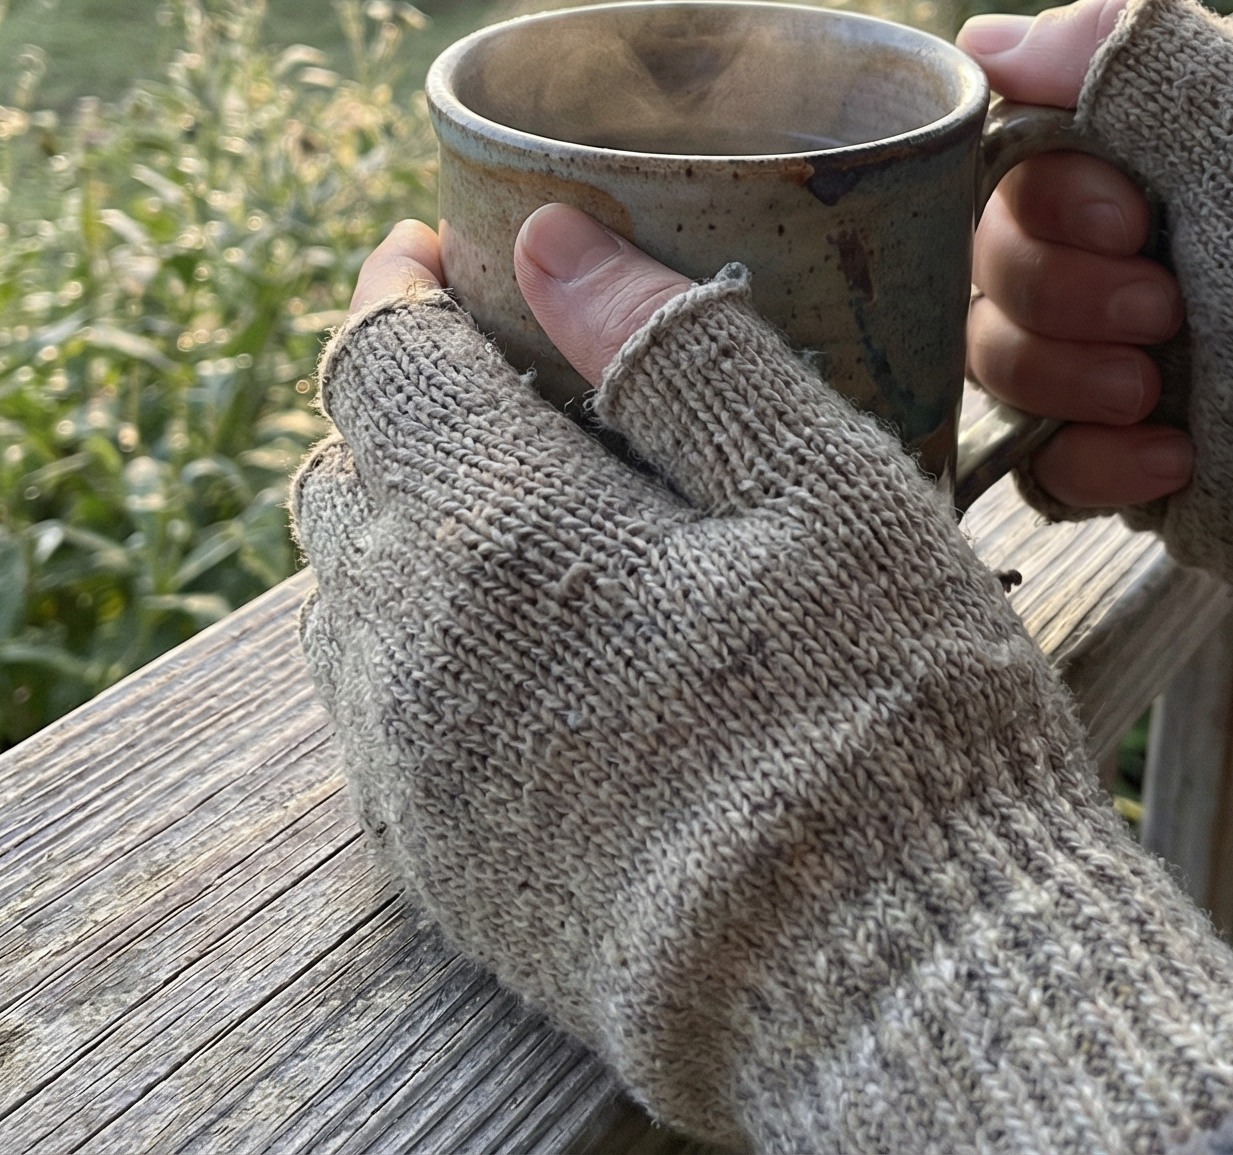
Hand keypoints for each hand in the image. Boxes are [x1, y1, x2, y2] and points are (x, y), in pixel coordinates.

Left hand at [306, 227, 1232, 1149]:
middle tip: (502, 371)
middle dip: (403, 403)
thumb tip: (549, 237)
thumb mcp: (824, 493)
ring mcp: (416, 775)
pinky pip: (378, 720)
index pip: (381, 362)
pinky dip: (421, 650)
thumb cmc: (885, 720)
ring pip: (348, 602)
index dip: (404, 288)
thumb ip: (677, 350)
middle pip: (346, 477)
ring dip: (406, 529)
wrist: (887, 995)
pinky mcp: (443, 874)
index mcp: (498, 533)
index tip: (443, 252)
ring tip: (518, 506)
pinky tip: (525, 651)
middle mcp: (414, 649)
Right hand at [957, 0, 1193, 508]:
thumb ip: (1130, 59)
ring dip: (1061, 372)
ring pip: (994, 364)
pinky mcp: (1132, 466)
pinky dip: (1089, 460)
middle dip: (1059, 287)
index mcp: (1157, 170)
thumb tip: (979, 41)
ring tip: (1158, 385)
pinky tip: (1181, 454)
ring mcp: (1123, 365)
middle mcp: (1127, 260)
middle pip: (986, 263)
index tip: (1128, 211)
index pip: (1009, 162)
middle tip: (1168, 304)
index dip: (1039, 192)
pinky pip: (1038, 468)